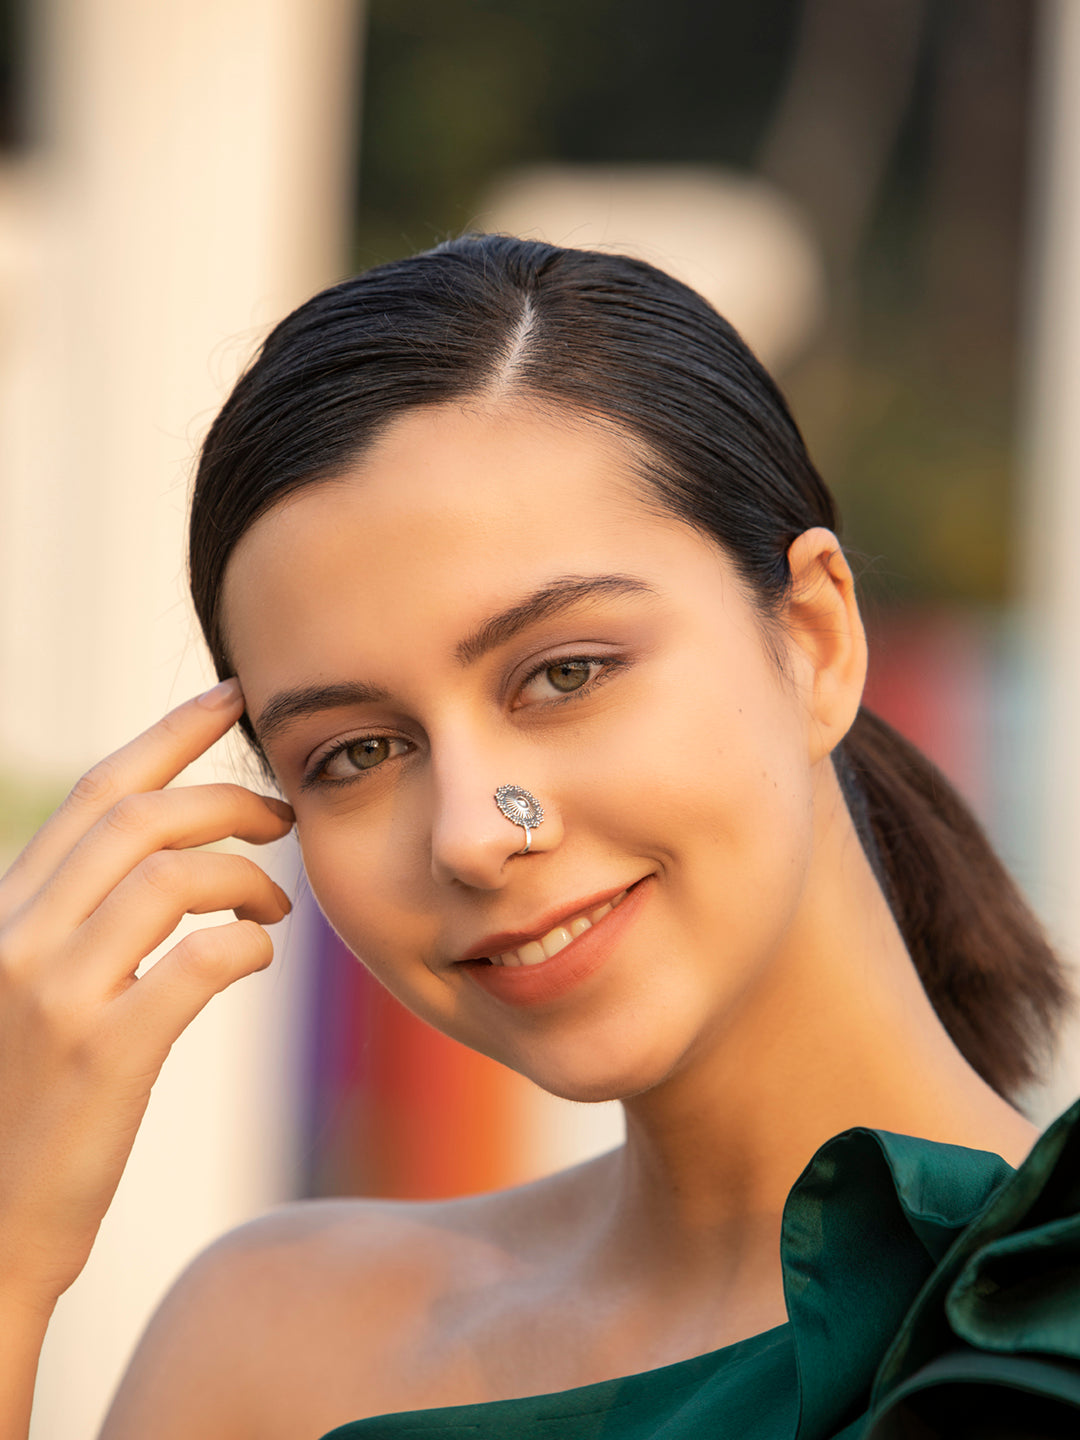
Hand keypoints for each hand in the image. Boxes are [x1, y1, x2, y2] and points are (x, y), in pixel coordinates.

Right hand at [0, 679, 293, 1311]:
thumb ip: (73, 921)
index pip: (93, 794)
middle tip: (284, 816)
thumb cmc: (17, 1112)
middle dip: (227, 797)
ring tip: (275, 907)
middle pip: (139, 818)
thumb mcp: (23, 992)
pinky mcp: (101, 1058)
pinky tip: (254, 958)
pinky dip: (245, 946)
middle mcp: (15, 938)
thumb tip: (165, 863)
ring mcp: (53, 997)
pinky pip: (197, 962)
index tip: (230, 699)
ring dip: (246, 876)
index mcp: (3, 914)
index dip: (168, 735)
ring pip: (173, 876)